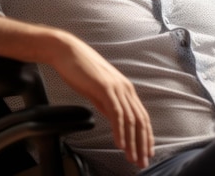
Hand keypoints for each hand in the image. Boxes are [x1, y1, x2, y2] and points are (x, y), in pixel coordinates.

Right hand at [48, 29, 154, 167]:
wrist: (67, 53)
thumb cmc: (81, 71)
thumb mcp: (98, 91)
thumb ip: (108, 106)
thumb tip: (116, 121)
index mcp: (125, 89)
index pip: (142, 116)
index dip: (146, 136)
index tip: (146, 152)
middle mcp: (125, 88)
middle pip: (140, 120)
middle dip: (142, 144)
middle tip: (142, 162)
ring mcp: (117, 88)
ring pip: (131, 119)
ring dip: (133, 142)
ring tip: (132, 157)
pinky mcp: (105, 88)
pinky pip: (117, 113)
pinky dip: (120, 131)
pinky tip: (120, 143)